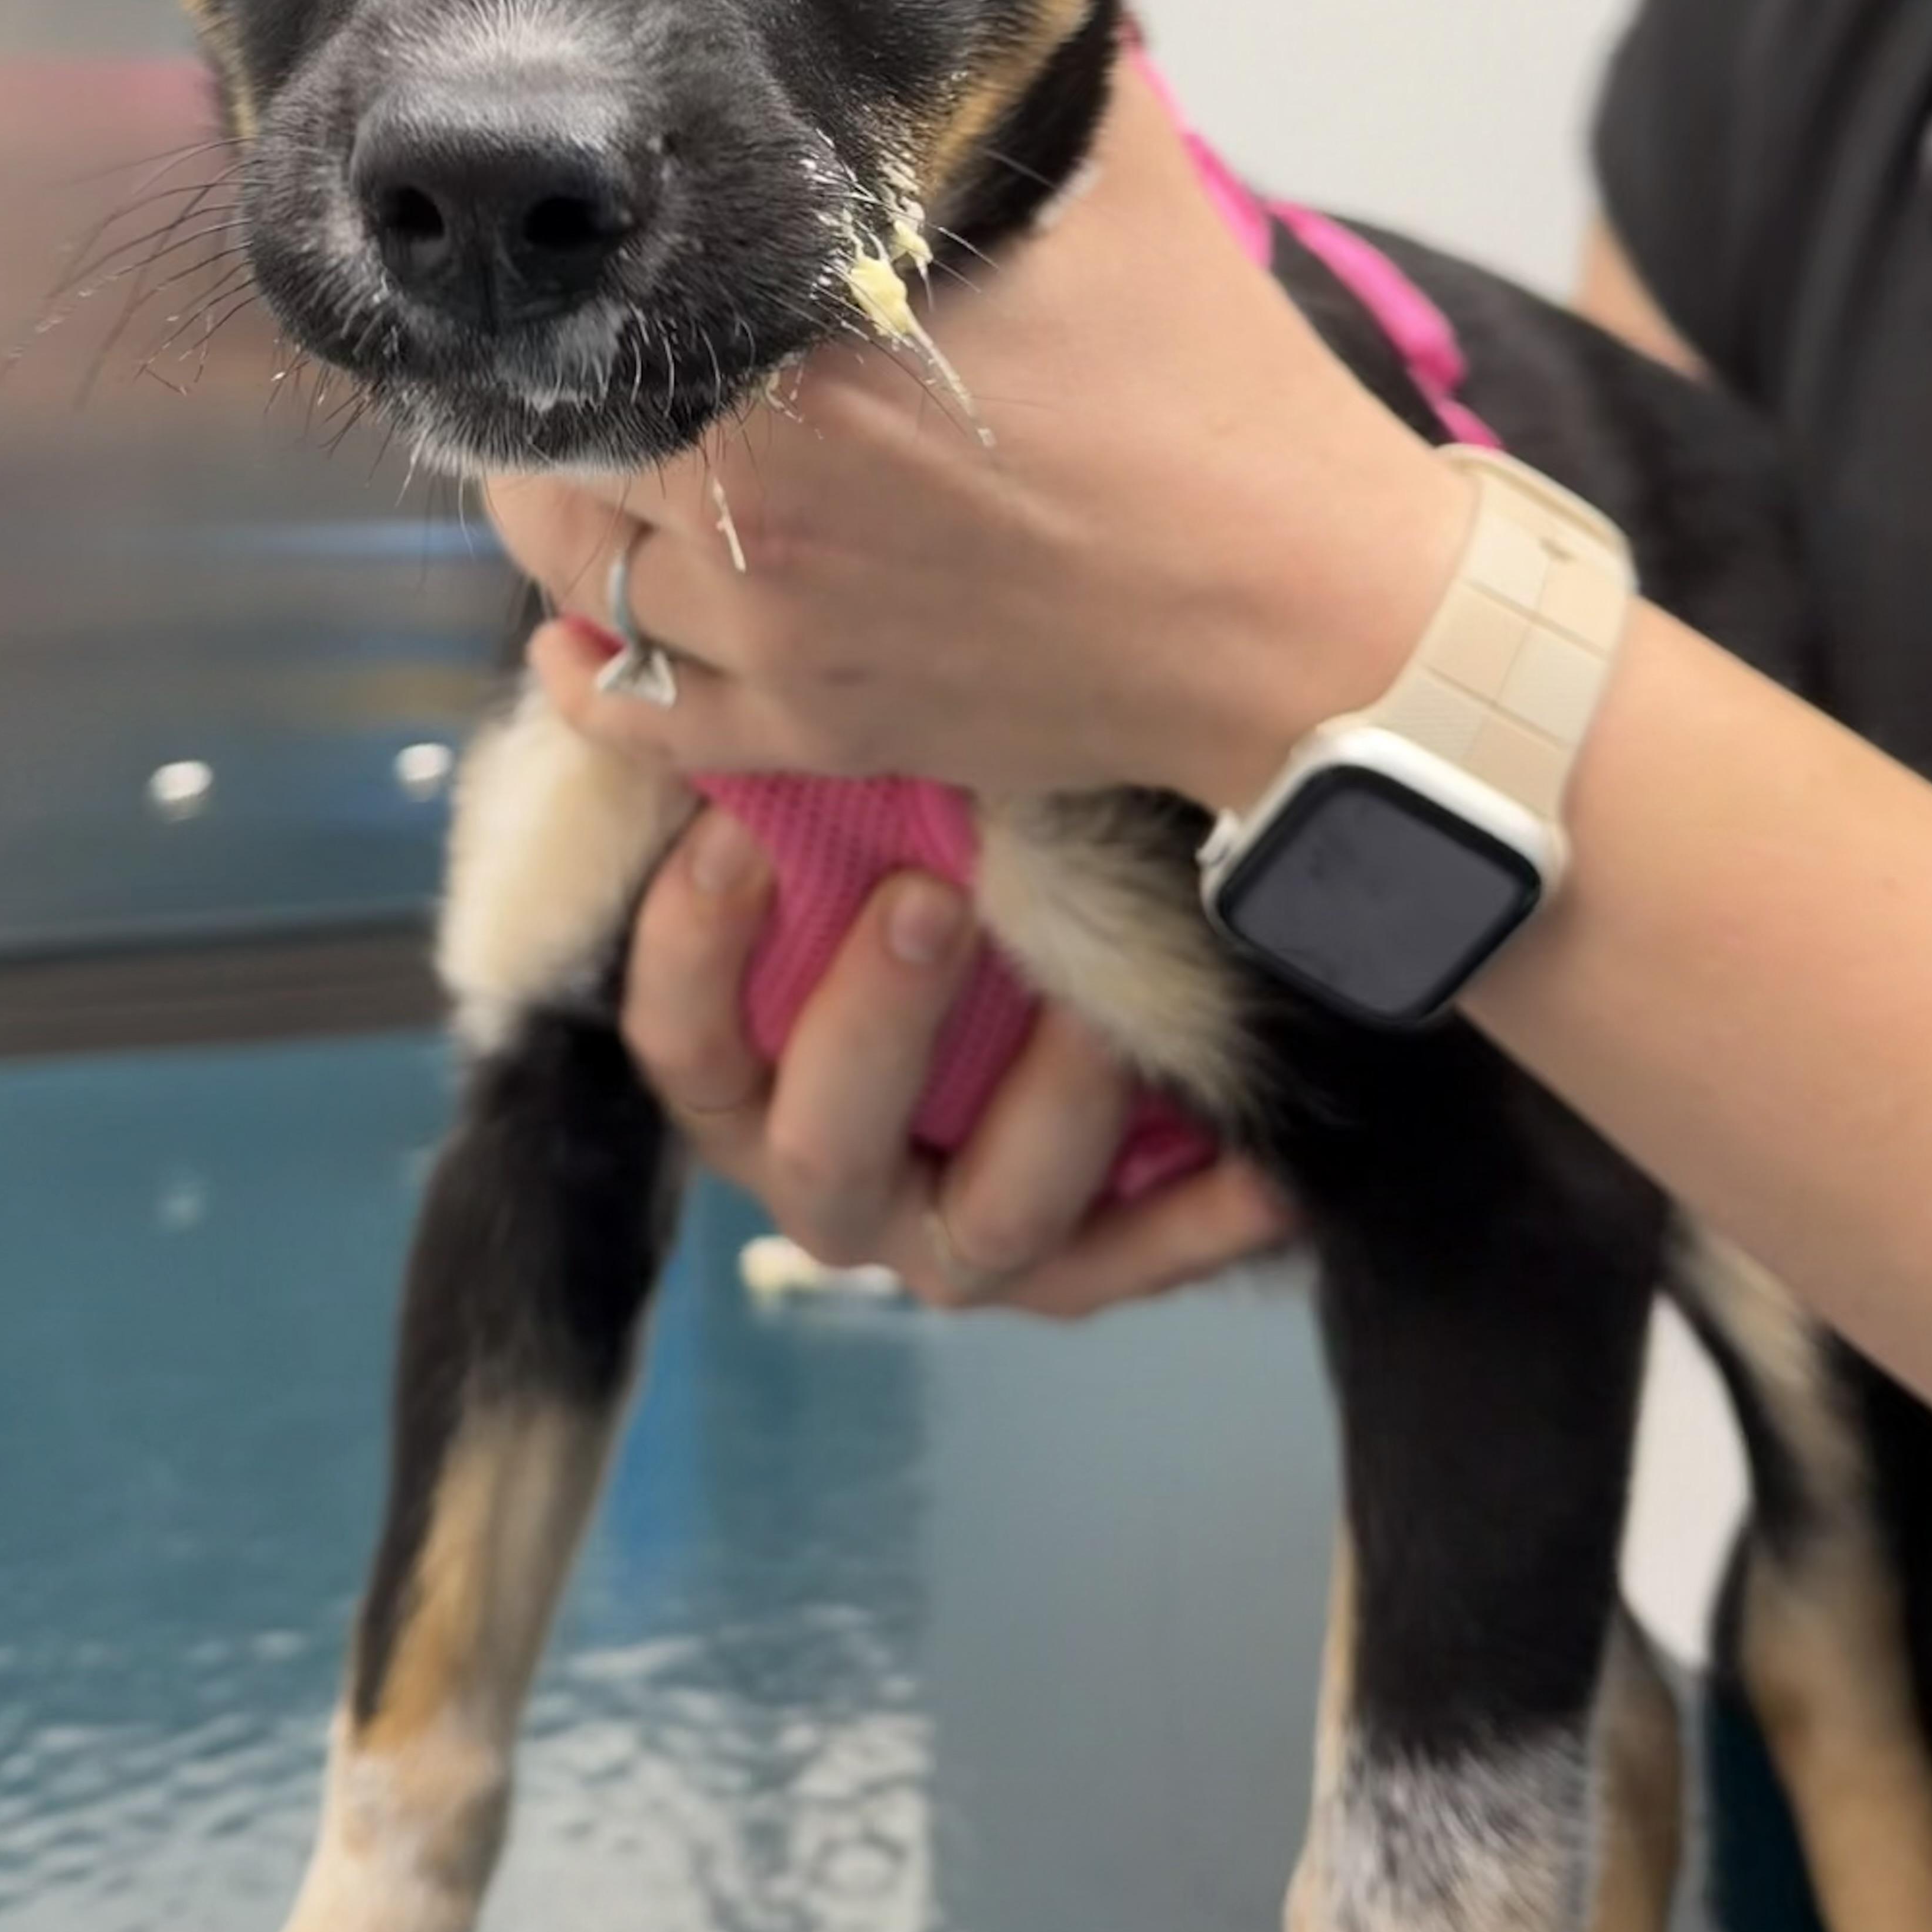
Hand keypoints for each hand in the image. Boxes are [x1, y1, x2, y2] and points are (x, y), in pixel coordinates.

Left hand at [488, 55, 1467, 812]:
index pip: (607, 321)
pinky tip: (578, 642)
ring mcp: (782, 636)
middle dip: (558, 408)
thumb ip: (997, 73)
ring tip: (586, 480)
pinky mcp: (822, 732)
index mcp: (804, 363)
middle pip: (566, 457)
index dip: (578, 290)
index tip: (581, 262)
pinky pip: (645, 720)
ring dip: (567, 533)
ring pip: (584, 586)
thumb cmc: (1203, 382)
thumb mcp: (1108, 175)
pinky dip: (594, 680)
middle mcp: (761, 507)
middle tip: (573, 367)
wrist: (1298, 605)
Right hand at [624, 799, 1295, 1314]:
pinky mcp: (1073, 1269)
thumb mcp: (834, 840)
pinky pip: (1136, 1262)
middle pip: (823, 1147)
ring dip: (1047, 1110)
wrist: (1016, 1005)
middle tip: (929, 897)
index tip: (742, 831)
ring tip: (1103, 1012)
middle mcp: (832, 1180)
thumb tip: (669, 662)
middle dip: (876, 1021)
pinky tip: (1262, 1168)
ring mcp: (953, 1238)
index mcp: (743, 1088)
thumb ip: (783, 786)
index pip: (683, 1043)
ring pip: (985, 1221)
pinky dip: (1200, 1218)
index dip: (695, 948)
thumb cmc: (894, 880)